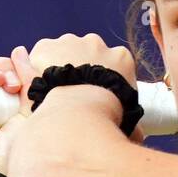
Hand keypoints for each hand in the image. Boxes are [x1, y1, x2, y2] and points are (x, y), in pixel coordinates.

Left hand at [9, 34, 145, 143]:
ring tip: (55, 94)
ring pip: (62, 52)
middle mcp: (96, 42)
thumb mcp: (128, 120)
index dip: (102, 81)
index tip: (96, 95)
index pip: (112, 64)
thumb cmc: (108, 119)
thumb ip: (132, 121)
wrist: (81, 111)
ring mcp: (70, 41)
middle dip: (80, 70)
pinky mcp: (46, 46)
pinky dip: (37, 68)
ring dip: (59, 68)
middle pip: (86, 53)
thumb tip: (140, 136)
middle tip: (75, 96)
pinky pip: (39, 56)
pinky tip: (40, 87)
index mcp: (122, 57)